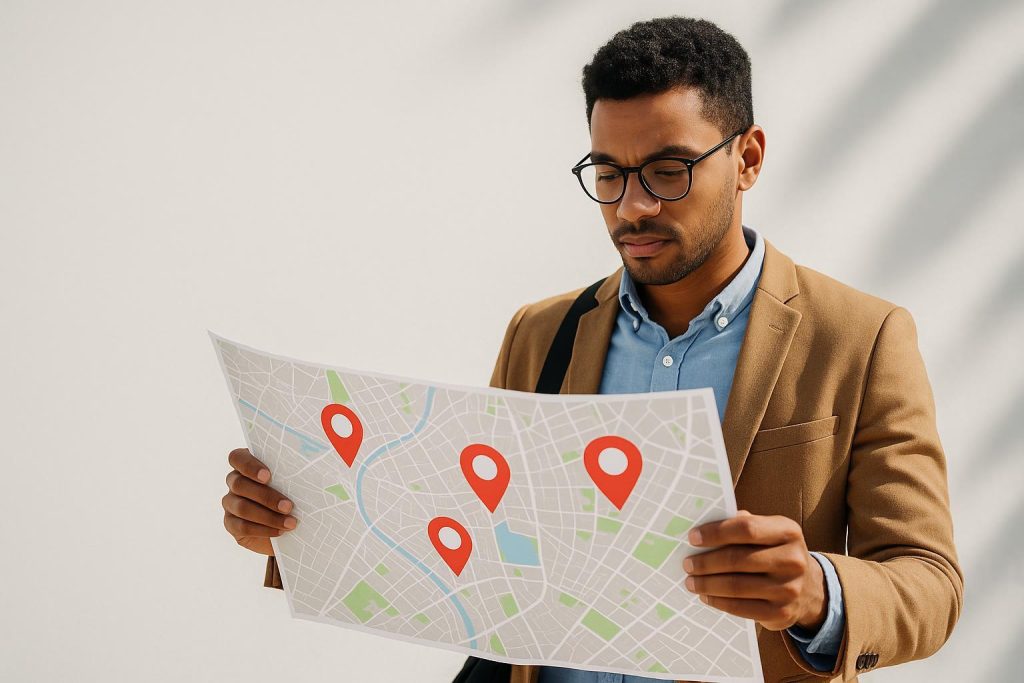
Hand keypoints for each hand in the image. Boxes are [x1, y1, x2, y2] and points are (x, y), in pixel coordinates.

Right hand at [222, 447, 298, 555]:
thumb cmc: (294, 494)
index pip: (237, 458)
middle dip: (266, 496)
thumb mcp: (295, 481)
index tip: (267, 476)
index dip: (249, 466)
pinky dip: (263, 530)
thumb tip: (313, 470)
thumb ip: (294, 472)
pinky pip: (242, 526)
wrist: (290, 524)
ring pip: (242, 507)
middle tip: (289, 506)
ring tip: (291, 523)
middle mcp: (235, 481)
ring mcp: (230, 502)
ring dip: (268, 516)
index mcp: (247, 464)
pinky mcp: (231, 523)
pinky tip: (280, 532)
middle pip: (240, 485)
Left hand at [682, 510, 826, 631]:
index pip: (746, 528)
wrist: (808, 588)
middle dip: (706, 562)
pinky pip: (742, 608)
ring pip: (737, 586)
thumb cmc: (774, 552)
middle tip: (687, 564)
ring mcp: (789, 589)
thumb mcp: (768, 532)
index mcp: (788, 531)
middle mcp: (793, 559)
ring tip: (691, 581)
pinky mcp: (782, 613)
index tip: (692, 538)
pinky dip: (718, 602)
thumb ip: (741, 524)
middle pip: (738, 559)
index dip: (716, 533)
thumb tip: (703, 530)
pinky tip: (706, 596)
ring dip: (707, 584)